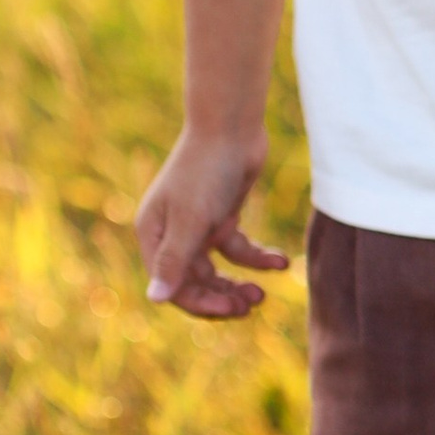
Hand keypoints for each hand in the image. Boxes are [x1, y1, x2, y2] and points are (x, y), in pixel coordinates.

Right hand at [135, 131, 288, 321]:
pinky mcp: (223, 216)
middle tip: (252, 304)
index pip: (174, 286)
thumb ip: (175, 261)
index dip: (203, 303)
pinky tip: (280, 263)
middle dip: (223, 296)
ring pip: (218, 270)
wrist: (232, 126)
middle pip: (196, 282)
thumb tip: (154, 300)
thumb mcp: (191, 219)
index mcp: (153, 236)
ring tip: (262, 294)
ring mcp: (198, 227)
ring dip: (239, 283)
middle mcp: (172, 235)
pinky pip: (238, 248)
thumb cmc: (205, 170)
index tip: (233, 308)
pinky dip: (258, 257)